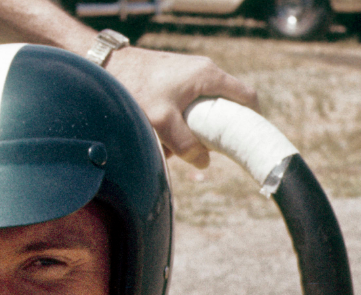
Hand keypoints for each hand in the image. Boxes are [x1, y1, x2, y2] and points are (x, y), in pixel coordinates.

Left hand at [104, 47, 258, 168]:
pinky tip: (157, 134)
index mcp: (209, 76)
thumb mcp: (162, 121)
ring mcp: (189, 76)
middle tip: (202, 148)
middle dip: (213, 131)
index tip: (246, 142)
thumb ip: (185, 144)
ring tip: (168, 143)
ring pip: (201, 110)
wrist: (108, 67)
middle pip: (224, 107)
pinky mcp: (174, 82)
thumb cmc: (136, 88)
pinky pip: (185, 107)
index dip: (251, 121)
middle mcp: (203, 72)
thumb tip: (204, 162)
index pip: (247, 98)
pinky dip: (176, 123)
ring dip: (190, 130)